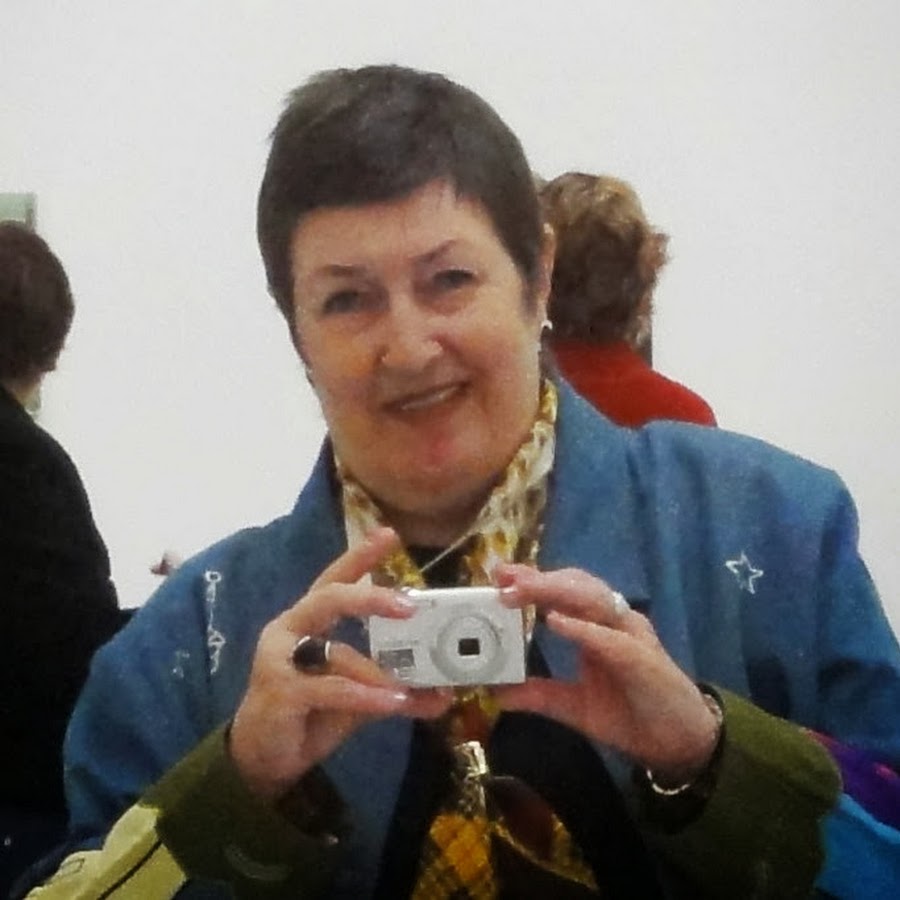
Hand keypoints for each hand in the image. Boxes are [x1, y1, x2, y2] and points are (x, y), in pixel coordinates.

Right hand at [229, 527, 451, 801]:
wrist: (262, 760)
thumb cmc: (309, 716)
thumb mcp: (357, 699)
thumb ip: (393, 688)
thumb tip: (444, 692)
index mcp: (307, 622)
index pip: (334, 580)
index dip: (359, 557)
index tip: (388, 534)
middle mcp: (289, 631)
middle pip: (329, 598)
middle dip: (369, 597)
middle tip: (408, 605)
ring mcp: (279, 660)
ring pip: (336, 652)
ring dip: (377, 672)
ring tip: (408, 690)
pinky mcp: (280, 692)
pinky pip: (332, 688)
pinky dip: (366, 696)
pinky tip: (393, 703)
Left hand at [493, 564, 719, 781]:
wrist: (679, 745)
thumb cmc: (631, 716)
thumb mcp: (574, 707)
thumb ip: (539, 695)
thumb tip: (496, 693)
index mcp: (597, 627)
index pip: (562, 594)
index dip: (532, 580)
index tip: (499, 575)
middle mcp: (615, 622)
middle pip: (575, 586)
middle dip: (538, 578)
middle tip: (503, 575)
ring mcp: (631, 637)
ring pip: (592, 600)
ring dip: (554, 591)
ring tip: (521, 588)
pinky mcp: (642, 659)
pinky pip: (610, 638)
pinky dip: (582, 627)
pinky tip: (555, 621)